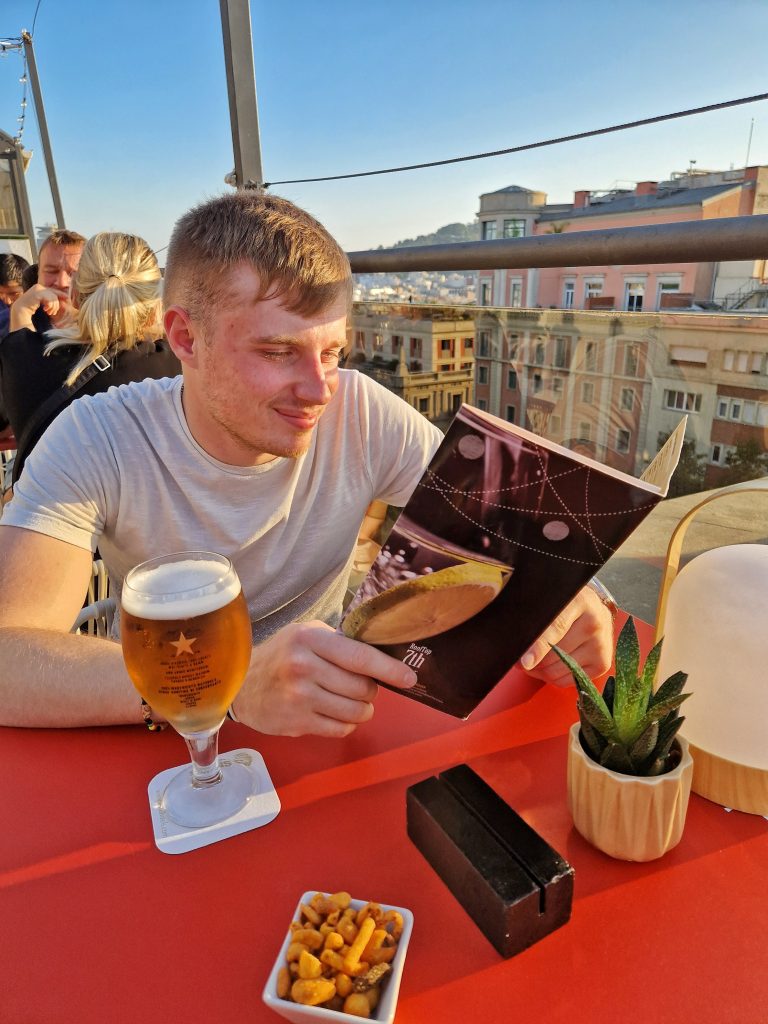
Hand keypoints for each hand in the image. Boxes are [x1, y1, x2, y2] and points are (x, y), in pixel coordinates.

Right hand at [10, 284, 67, 330]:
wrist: (21, 310)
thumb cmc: (31, 308)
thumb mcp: (43, 303)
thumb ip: (50, 300)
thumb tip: (64, 298)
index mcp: (40, 288)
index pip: (53, 290)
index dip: (61, 294)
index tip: (67, 298)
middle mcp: (39, 286)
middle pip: (54, 294)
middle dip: (56, 305)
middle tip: (52, 313)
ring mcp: (38, 289)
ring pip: (53, 297)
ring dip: (53, 307)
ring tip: (49, 312)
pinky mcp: (37, 293)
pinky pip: (49, 299)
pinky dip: (50, 306)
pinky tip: (46, 310)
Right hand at [232, 620, 416, 737]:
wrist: (239, 684)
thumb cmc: (281, 655)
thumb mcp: (306, 634)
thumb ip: (339, 642)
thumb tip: (381, 654)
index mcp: (310, 640)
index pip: (360, 657)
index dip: (389, 668)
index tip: (409, 677)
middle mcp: (304, 668)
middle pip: (362, 687)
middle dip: (370, 689)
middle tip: (361, 685)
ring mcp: (300, 698)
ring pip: (356, 711)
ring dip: (362, 708)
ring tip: (350, 700)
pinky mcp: (297, 723)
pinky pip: (341, 728)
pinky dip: (347, 722)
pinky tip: (336, 712)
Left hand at [519, 585, 613, 685]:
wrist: (590, 606)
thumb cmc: (562, 603)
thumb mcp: (547, 601)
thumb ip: (531, 616)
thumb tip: (512, 645)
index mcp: (580, 601)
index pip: (556, 628)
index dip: (537, 647)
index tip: (524, 662)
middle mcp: (595, 623)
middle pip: (554, 654)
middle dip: (531, 660)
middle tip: (519, 657)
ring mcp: (601, 645)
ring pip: (558, 671)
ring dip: (539, 670)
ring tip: (532, 660)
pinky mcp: (602, 663)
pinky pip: (568, 681)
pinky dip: (552, 677)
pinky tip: (549, 665)